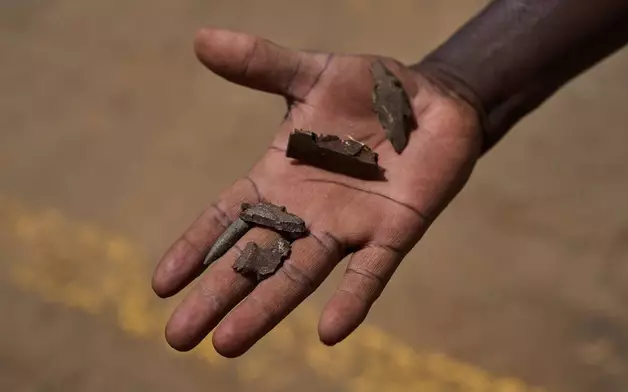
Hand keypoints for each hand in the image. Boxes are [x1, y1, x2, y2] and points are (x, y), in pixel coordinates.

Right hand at [151, 28, 481, 356]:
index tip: (161, 285)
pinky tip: (331, 332)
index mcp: (280, 178)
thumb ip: (261, 65)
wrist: (431, 101)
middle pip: (254, 260)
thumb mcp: (311, 74)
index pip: (228, 219)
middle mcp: (307, 212)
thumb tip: (200, 40)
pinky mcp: (393, 232)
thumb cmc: (368, 91)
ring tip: (228, 343)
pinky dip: (352, 299)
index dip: (196, 248)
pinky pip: (370, 272)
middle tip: (178, 337)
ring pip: (300, 275)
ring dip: (266, 308)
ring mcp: (349, 226)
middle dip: (218, 296)